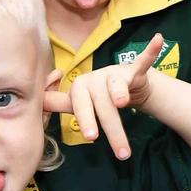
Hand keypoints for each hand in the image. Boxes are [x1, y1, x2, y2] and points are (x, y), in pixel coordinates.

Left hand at [43, 32, 163, 159]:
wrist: (119, 82)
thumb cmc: (94, 95)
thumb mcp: (75, 101)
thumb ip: (55, 103)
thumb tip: (32, 105)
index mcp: (80, 87)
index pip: (81, 105)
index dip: (87, 119)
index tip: (91, 138)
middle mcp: (96, 78)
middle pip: (103, 104)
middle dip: (112, 127)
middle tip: (120, 150)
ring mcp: (115, 74)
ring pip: (118, 88)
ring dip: (121, 94)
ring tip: (123, 104)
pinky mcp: (133, 71)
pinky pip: (142, 61)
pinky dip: (150, 52)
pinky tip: (158, 40)